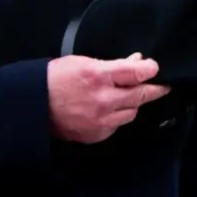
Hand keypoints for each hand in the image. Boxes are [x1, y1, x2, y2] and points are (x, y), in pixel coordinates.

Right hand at [47, 53, 169, 143]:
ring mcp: (100, 120)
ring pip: (131, 112)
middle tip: (163, 86)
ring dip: (133, 104)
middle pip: (140, 95)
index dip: (150, 69)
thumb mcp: (84, 62)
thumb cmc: (56, 78)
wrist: (34, 104)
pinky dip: (117, 117)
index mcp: (98, 76)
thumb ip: (113, 64)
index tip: (155, 68)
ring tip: (129, 97)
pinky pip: (117, 125)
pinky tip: (110, 110)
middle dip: (154, 89)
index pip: (136, 73)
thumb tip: (136, 61)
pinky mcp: (96, 134)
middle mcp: (102, 100)